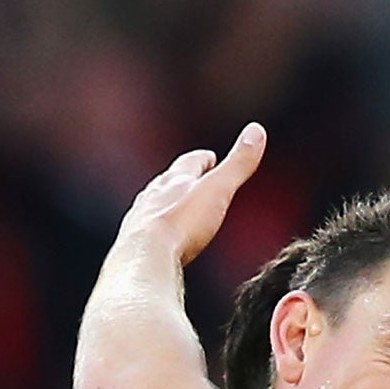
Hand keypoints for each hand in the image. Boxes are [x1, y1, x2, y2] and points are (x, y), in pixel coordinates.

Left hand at [118, 123, 266, 263]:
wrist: (146, 257)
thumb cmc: (182, 224)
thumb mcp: (218, 190)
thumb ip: (237, 164)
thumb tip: (257, 131)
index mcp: (175, 181)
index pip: (189, 163)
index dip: (202, 160)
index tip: (208, 157)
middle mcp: (153, 196)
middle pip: (168, 182)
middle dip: (181, 180)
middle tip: (190, 179)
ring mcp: (140, 219)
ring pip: (153, 204)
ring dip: (164, 203)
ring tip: (173, 206)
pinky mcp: (133, 244)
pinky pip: (145, 231)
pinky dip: (154, 229)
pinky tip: (157, 238)